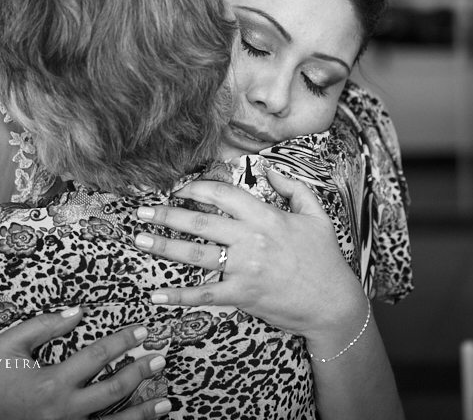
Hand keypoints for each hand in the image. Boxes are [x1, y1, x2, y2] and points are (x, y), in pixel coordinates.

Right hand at [0, 307, 171, 419]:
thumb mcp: (10, 344)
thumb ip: (45, 325)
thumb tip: (79, 310)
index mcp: (51, 382)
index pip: (97, 357)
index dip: (122, 342)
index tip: (142, 332)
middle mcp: (62, 410)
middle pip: (113, 392)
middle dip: (140, 374)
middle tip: (160, 359)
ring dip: (143, 413)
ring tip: (166, 403)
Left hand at [133, 168, 366, 344]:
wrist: (333, 303)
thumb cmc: (325, 259)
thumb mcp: (316, 215)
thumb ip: (293, 188)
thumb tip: (270, 169)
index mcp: (266, 217)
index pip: (223, 194)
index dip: (197, 188)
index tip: (179, 188)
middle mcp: (251, 240)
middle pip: (201, 223)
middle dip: (167, 215)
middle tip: (142, 211)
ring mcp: (245, 269)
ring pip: (196, 255)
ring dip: (164, 246)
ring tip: (139, 240)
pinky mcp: (243, 295)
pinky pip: (205, 295)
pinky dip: (179, 296)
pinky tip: (157, 295)